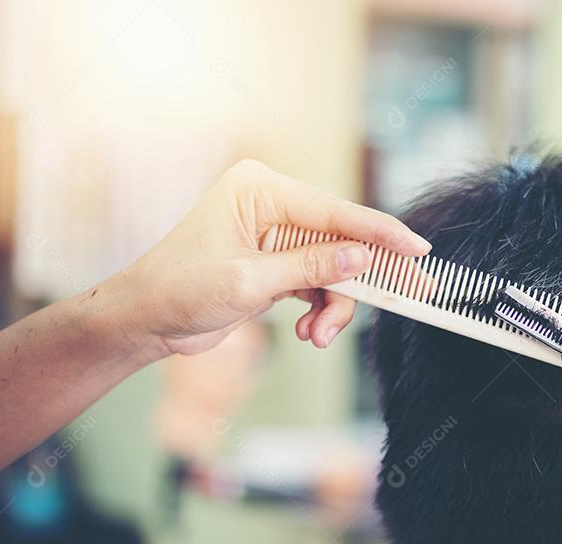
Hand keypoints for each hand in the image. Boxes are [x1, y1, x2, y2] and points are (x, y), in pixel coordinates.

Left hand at [103, 159, 430, 357]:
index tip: (416, 249)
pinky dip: (320, 310)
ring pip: (334, 268)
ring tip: (317, 336)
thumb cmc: (180, 290)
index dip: (380, 232)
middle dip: (359, 281)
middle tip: (408, 299)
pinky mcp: (277, 261)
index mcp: (260, 189)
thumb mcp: (250, 282)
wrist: (144, 320)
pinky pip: (318, 282)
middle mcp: (271, 205)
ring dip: (334, 306)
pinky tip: (307, 331)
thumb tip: (362, 257)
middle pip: (341, 240)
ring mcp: (276, 234)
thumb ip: (311, 268)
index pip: (335, 211)